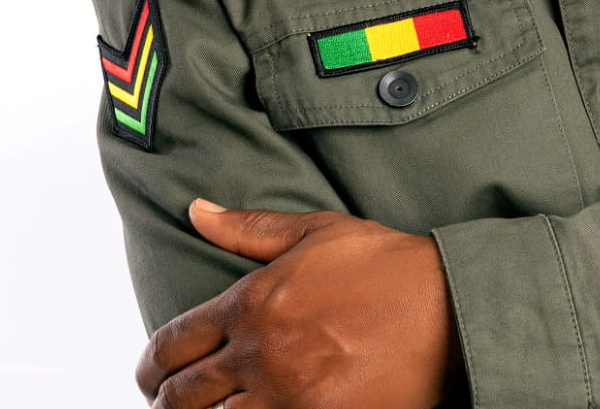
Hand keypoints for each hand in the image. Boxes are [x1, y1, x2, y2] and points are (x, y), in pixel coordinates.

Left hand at [135, 199, 462, 408]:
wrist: (448, 310)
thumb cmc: (385, 265)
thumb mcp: (316, 232)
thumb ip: (248, 227)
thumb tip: (195, 210)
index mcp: (252, 302)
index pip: (172, 343)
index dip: (151, 365)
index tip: (152, 374)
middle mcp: (259, 353)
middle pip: (180, 396)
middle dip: (166, 402)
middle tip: (170, 403)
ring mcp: (286, 397)